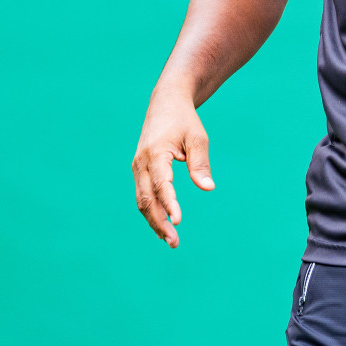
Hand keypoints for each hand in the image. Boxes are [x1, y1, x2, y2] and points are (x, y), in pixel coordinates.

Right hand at [131, 89, 214, 247]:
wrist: (166, 103)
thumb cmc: (184, 120)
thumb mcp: (197, 138)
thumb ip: (200, 163)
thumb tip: (207, 188)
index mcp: (155, 154)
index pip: (161, 184)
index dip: (169, 203)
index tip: (178, 220)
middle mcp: (141, 164)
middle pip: (146, 199)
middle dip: (159, 222)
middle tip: (174, 242)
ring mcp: (138, 168)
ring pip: (142, 201)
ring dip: (154, 221)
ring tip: (170, 240)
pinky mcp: (140, 171)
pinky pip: (143, 195)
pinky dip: (152, 211)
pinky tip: (163, 225)